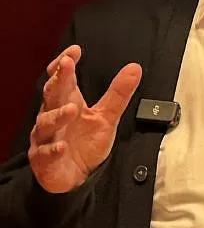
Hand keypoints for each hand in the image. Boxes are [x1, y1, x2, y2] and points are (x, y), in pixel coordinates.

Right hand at [28, 45, 141, 193]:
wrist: (76, 175)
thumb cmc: (86, 142)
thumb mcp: (107, 116)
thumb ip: (119, 93)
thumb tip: (135, 67)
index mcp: (67, 103)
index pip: (63, 80)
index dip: (65, 65)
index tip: (74, 51)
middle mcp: (53, 117)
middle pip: (52, 95)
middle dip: (58, 80)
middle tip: (65, 65)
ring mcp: (46, 138)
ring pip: (46, 123)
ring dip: (57, 115)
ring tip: (71, 108)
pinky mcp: (44, 160)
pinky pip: (45, 154)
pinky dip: (52, 150)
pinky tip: (61, 147)